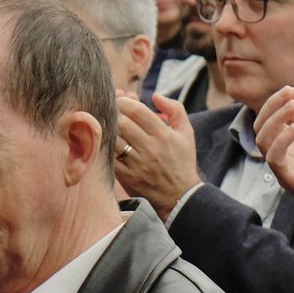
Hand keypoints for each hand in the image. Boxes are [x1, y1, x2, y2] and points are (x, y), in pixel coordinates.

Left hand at [113, 93, 200, 220]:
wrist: (180, 197)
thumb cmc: (182, 161)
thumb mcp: (186, 133)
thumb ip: (175, 109)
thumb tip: (155, 95)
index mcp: (163, 134)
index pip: (137, 110)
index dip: (125, 101)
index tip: (121, 101)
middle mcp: (150, 148)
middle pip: (122, 122)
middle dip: (114, 112)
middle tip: (111, 111)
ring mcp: (137, 163)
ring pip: (114, 139)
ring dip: (109, 129)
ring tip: (108, 125)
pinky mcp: (127, 177)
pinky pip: (110, 157)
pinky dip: (106, 147)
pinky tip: (107, 142)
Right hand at [255, 86, 293, 223]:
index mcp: (288, 143)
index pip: (270, 119)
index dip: (277, 102)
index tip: (291, 89)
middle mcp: (281, 154)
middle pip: (260, 127)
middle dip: (272, 107)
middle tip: (289, 93)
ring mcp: (283, 167)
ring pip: (262, 141)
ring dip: (275, 120)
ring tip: (292, 105)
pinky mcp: (289, 179)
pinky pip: (275, 159)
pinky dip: (281, 141)